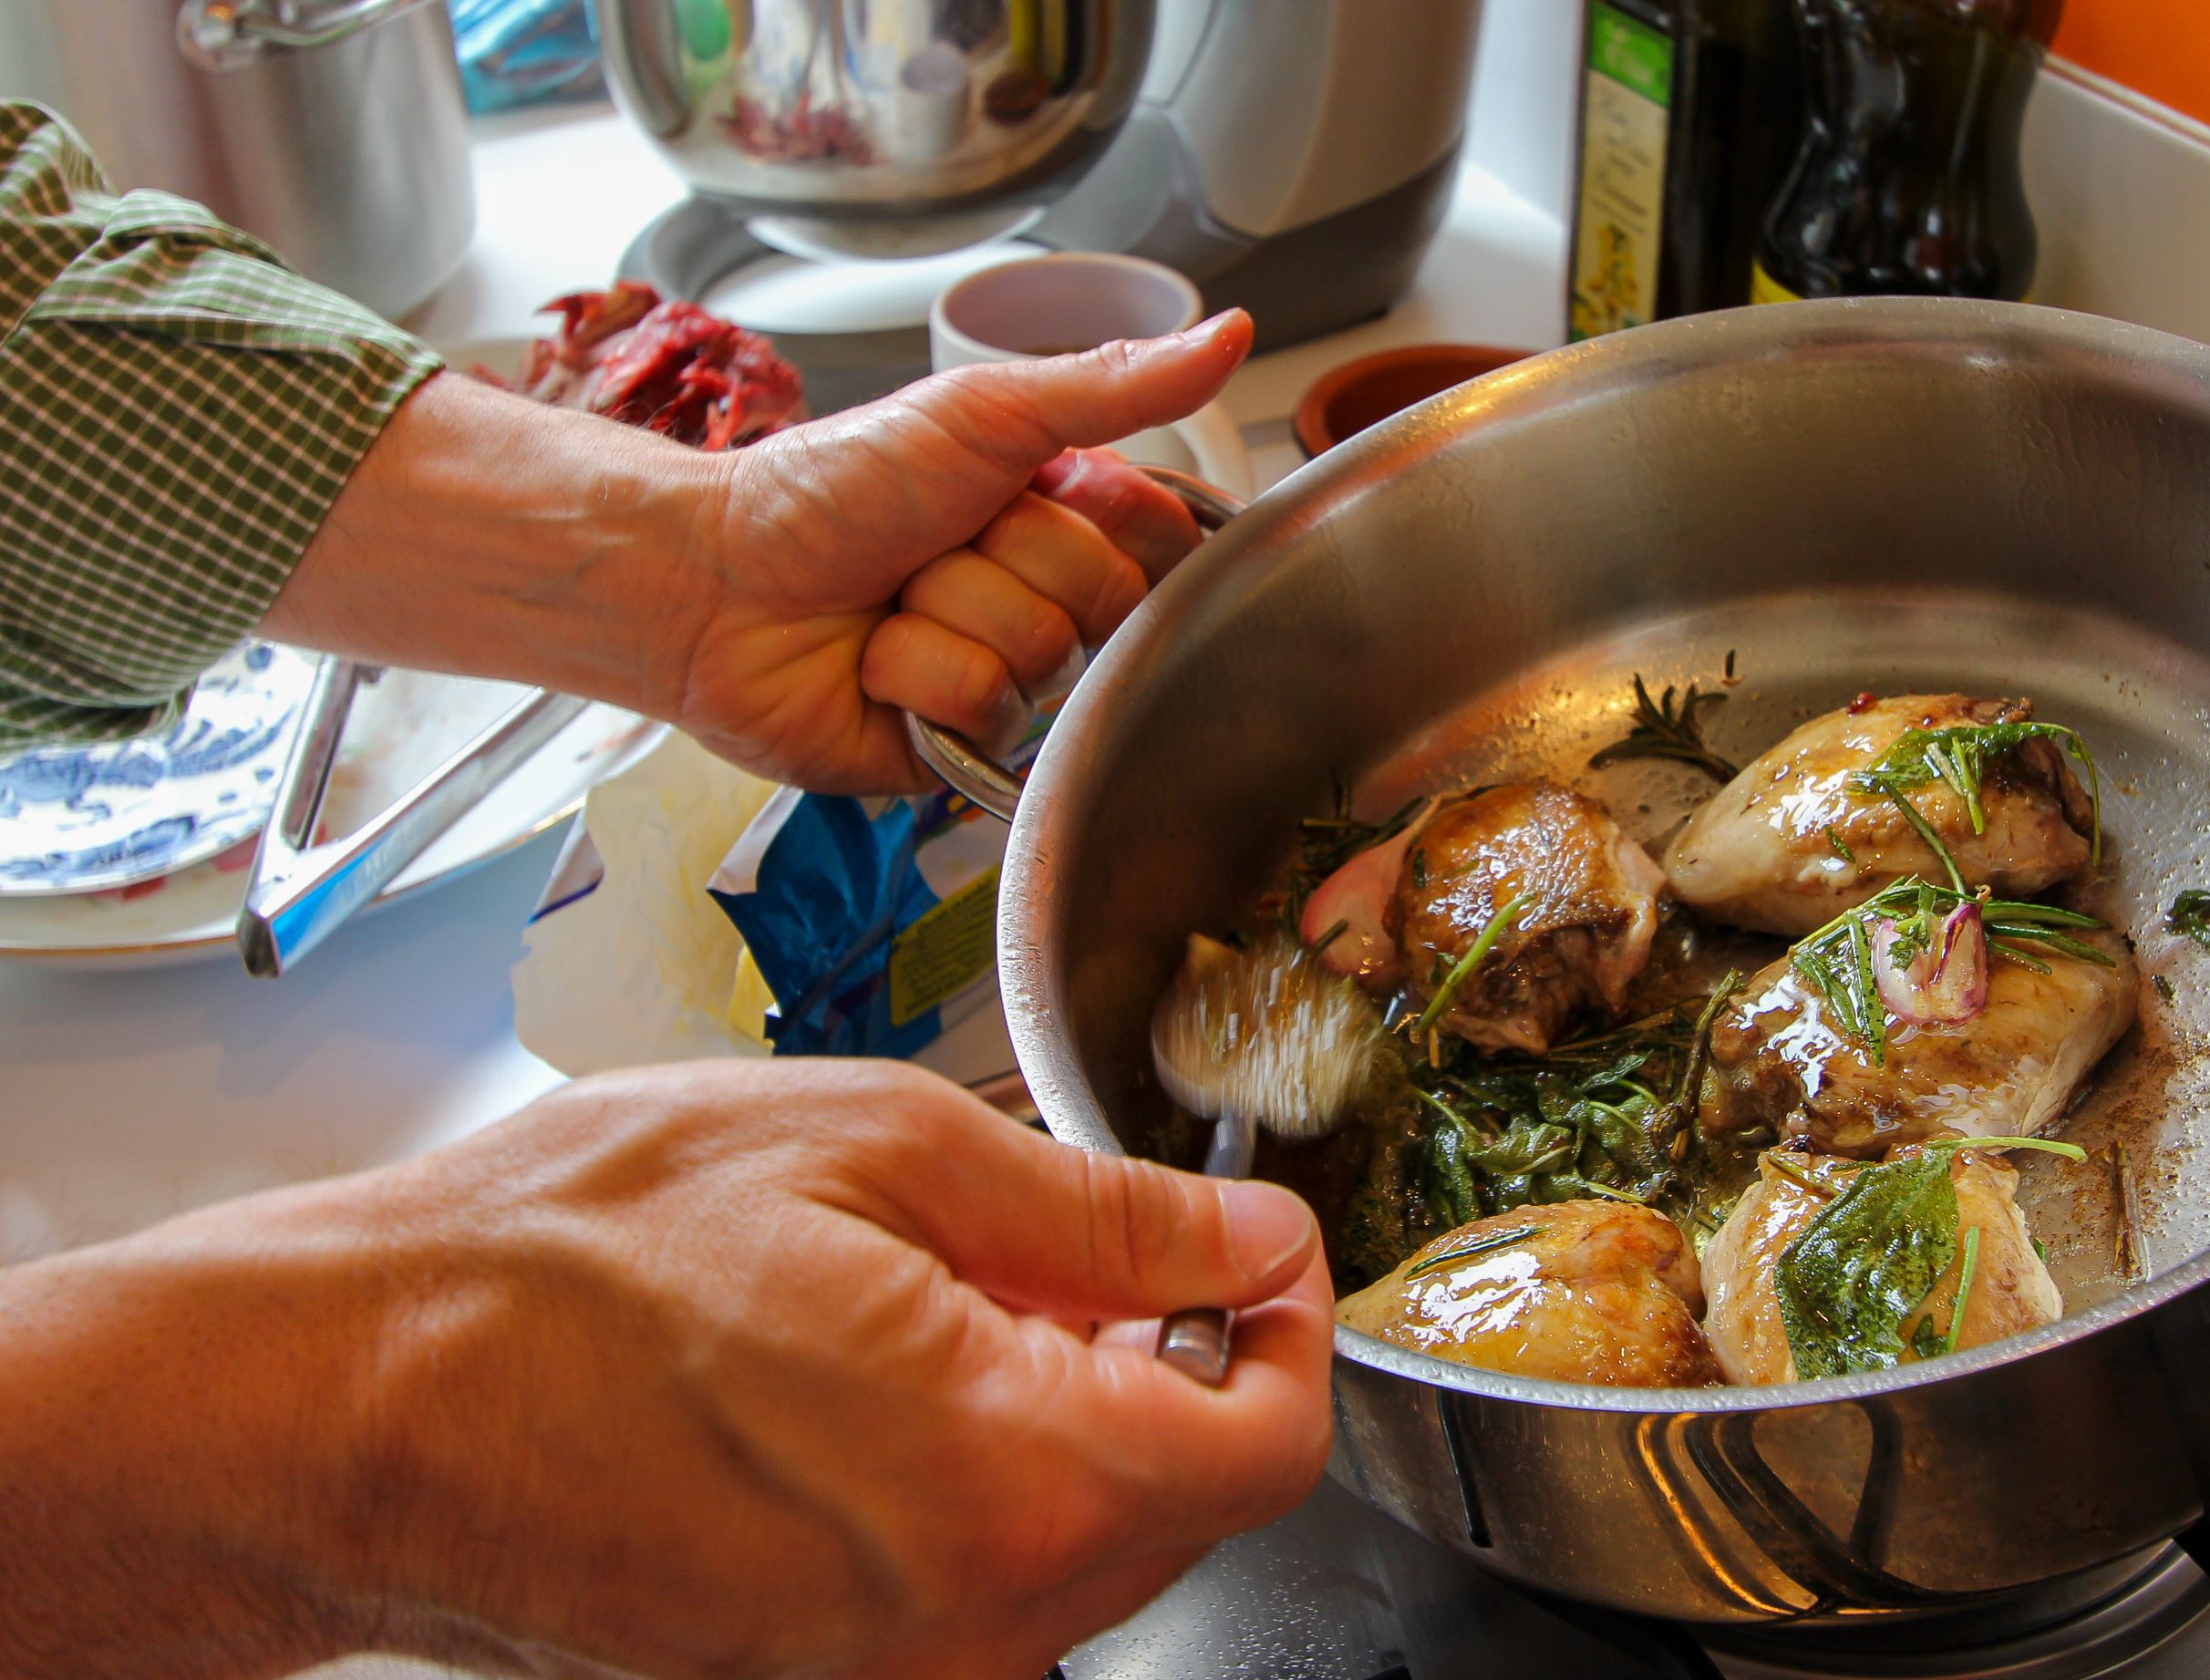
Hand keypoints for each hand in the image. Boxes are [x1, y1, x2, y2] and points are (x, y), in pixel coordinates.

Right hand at [0, 1061, 1330, 1679]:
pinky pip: (969, 1600)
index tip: (1256, 1249)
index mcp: (1013, 1482)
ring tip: (953, 1300)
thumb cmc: (574, 1258)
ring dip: (1075, 1428)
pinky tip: (882, 1388)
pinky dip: (979, 1494)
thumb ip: (1109, 1219)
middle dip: (1176, 1371)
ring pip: (1081, 1559)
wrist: (348, 1398)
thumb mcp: (882, 1151)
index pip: (1272, 1450)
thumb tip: (1252, 1240)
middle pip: (1186, 1511)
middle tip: (1084, 1245)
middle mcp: (967, 1626)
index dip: (1292, 1331)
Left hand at [679, 314, 1246, 789]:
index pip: (1160, 536)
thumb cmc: (832, 487)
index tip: (1043, 486)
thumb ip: (1115, 385)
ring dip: (952, 613)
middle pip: (1108, 600)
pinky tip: (874, 661)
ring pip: (1046, 659)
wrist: (715, 576)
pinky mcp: (958, 747)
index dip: (1108, 515)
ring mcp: (1002, 675)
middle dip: (1011, 560)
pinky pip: (991, 717)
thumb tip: (1231, 333)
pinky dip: (919, 674)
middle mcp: (1041, 599)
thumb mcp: (985, 412)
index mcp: (1058, 517)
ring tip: (891, 597)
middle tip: (939, 540)